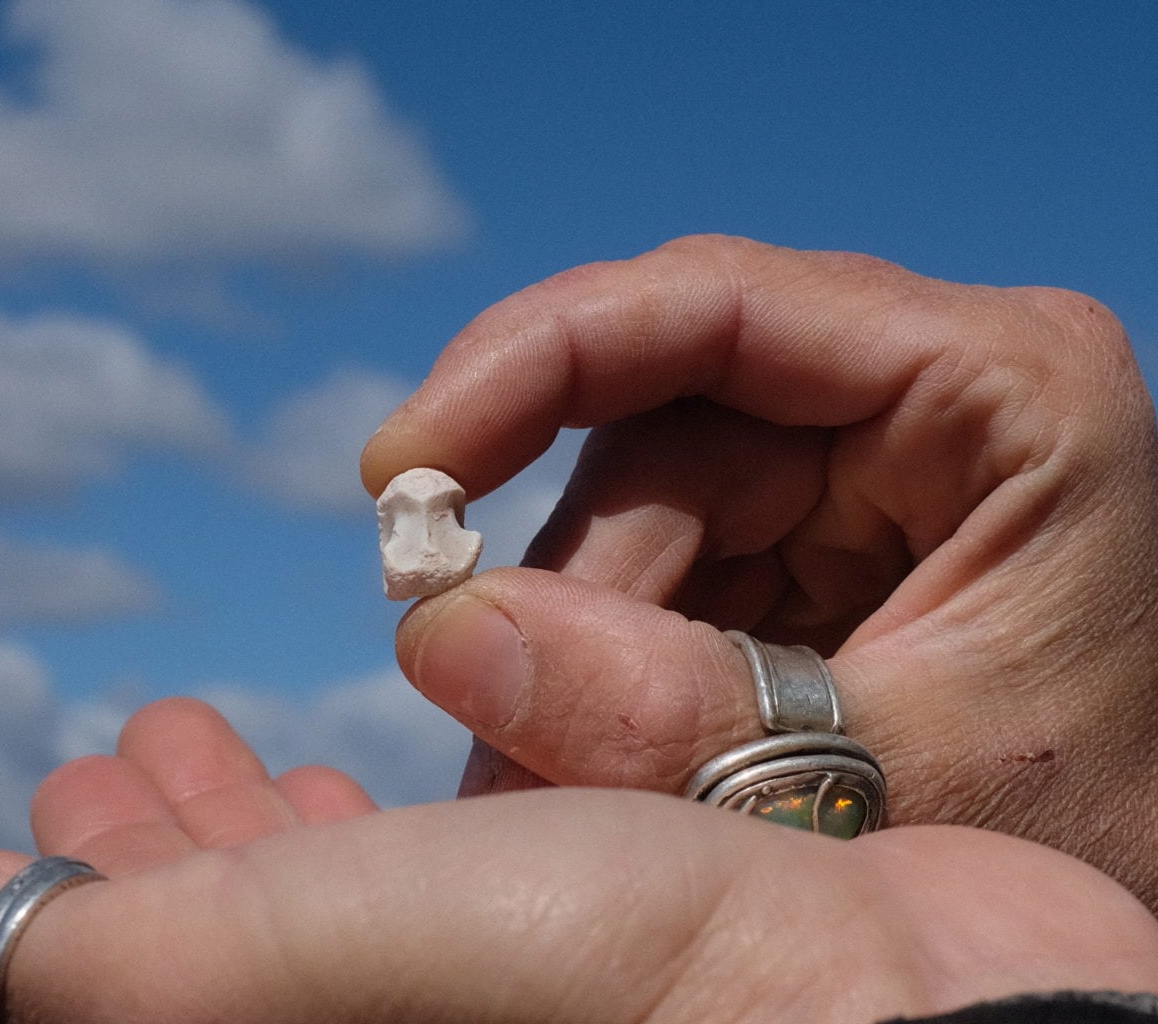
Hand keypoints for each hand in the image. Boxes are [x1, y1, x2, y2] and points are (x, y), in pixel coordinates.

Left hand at [0, 699, 1157, 1022]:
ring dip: (228, 819)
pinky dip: (351, 816)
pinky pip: (411, 876)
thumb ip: (16, 937)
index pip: (50, 995)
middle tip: (104, 750)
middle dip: (129, 847)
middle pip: (181, 959)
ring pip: (295, 911)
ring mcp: (457, 1004)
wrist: (919, 1014)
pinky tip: (327, 766)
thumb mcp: (263, 963)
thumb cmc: (629, 1001)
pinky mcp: (550, 944)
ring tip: (175, 741)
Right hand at [362, 235, 1157, 907]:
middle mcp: (919, 398)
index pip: (718, 306)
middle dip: (558, 589)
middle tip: (485, 725)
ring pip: (630, 515)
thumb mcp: (883, 782)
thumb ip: (667, 709)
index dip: (531, 361)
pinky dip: (599, 668)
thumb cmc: (1081, 854)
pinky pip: (651, 576)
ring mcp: (857, 472)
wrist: (1098, 930)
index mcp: (998, 389)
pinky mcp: (809, 546)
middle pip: (650, 430)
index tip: (400, 470)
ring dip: (565, 647)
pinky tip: (588, 757)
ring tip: (543, 784)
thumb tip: (439, 632)